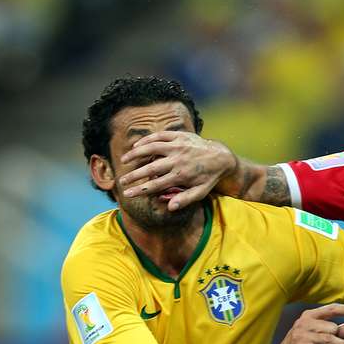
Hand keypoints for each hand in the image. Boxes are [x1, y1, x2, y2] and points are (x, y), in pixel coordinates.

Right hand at [119, 131, 237, 210]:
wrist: (221, 157)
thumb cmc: (208, 177)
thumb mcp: (201, 192)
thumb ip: (185, 199)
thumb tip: (169, 207)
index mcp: (181, 176)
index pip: (156, 185)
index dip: (140, 190)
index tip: (127, 194)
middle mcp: (178, 160)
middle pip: (150, 168)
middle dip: (134, 175)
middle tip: (121, 181)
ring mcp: (178, 146)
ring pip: (151, 148)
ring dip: (135, 154)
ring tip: (123, 160)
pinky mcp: (179, 136)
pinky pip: (159, 136)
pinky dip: (146, 140)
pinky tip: (136, 146)